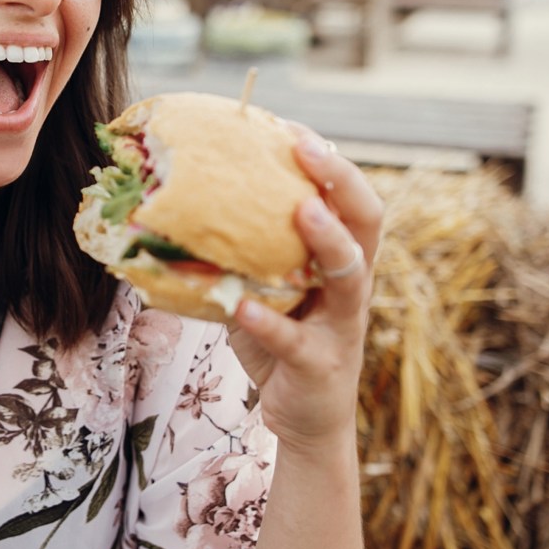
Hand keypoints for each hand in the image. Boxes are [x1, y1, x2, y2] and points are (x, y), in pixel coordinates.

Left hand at [227, 130, 382, 454]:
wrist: (304, 421)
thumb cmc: (281, 342)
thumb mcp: (262, 289)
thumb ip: (239, 253)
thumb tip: (181, 208)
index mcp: (341, 262)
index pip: (349, 200)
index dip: (330, 162)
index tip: (292, 127)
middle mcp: (351, 288)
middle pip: (367, 224)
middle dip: (343, 181)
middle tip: (309, 147)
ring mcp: (341, 327)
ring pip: (351, 277)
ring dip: (329, 240)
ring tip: (303, 210)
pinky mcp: (319, 366)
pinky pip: (296, 340)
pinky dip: (270, 322)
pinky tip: (245, 307)